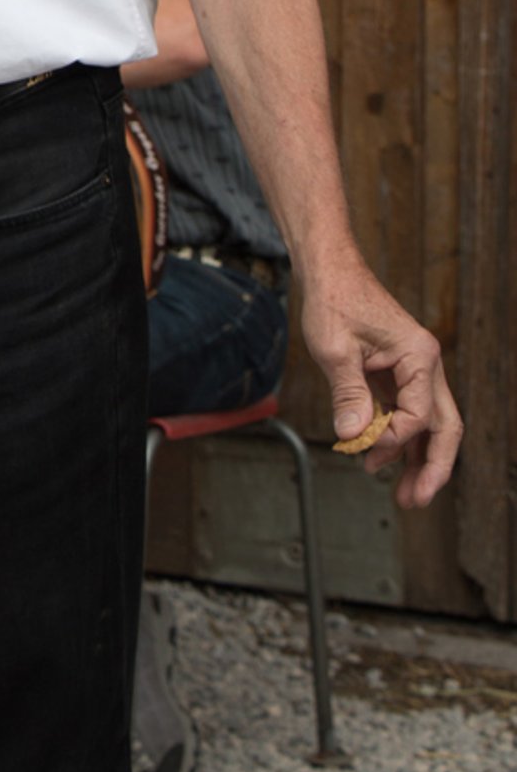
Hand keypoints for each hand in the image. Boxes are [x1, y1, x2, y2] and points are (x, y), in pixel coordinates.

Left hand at [299, 255, 462, 508]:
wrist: (328, 270)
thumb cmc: (333, 300)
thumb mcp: (334, 348)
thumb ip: (348, 393)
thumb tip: (353, 436)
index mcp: (419, 355)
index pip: (419, 414)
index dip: (393, 440)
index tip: (362, 448)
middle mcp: (425, 364)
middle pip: (443, 426)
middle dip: (432, 467)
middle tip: (414, 501)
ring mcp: (414, 370)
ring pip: (428, 424)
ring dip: (417, 460)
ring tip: (404, 496)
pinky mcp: (398, 374)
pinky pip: (407, 413)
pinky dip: (398, 439)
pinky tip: (383, 462)